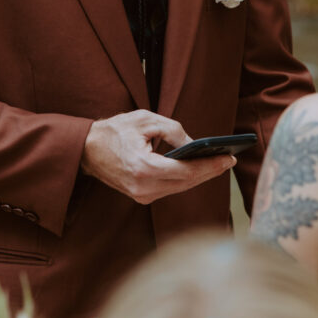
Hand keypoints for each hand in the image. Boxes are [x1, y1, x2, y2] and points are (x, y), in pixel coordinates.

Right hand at [80, 110, 235, 203]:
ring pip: (180, 188)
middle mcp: (144, 188)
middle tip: (230, 160)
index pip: (186, 171)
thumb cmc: (115, 131)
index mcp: (144, 168)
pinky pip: (170, 189)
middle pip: (187, 183)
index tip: (229, 158)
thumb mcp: (145, 120)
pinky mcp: (141, 197)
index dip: (210, 165)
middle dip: (210, 171)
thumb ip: (173, 130)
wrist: (86, 150)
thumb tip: (195, 145)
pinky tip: (199, 170)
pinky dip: (186, 180)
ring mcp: (141, 196)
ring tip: (219, 164)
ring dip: (200, 177)